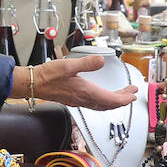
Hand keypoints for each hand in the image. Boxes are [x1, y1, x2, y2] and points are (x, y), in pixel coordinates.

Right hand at [10, 54, 137, 110]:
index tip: (133, 94)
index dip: (124, 98)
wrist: (32, 83)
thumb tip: (102, 60)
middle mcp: (84, 99)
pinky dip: (103, 102)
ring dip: (113, 101)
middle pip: (108, 104)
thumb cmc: (48, 75)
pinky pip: (93, 104)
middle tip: (132, 94)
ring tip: (121, 95)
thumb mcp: (68, 65)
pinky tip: (102, 97)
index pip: (111, 99)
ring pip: (101, 106)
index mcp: (86, 92)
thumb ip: (87, 63)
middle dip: (122, 100)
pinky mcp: (73, 99)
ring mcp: (78, 101)